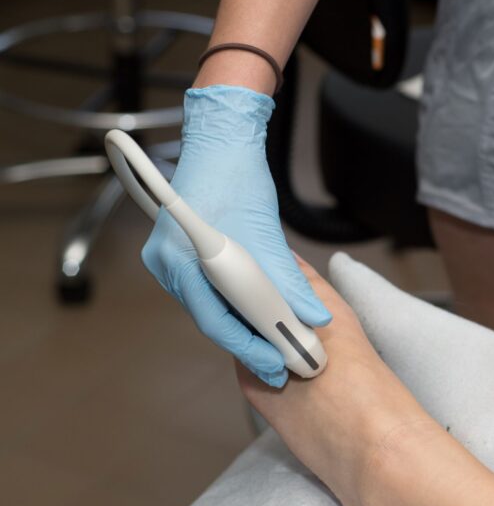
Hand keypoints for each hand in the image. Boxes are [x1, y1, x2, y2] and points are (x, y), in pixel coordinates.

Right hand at [142, 85, 330, 386]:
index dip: (251, 347)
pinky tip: (264, 312)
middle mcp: (168, 266)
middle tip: (286, 363)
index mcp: (181, 261)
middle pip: (213, 318)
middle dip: (252, 340)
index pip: (216, 321)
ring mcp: (172, 261)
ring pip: (214, 306)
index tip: (280, 365)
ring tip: (282, 341)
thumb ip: (291, 283)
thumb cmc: (238, 177)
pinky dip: (239, 302)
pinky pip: (212, 290)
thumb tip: (315, 318)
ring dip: (247, 322)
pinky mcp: (185, 255)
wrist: (223, 140)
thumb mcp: (269, 235)